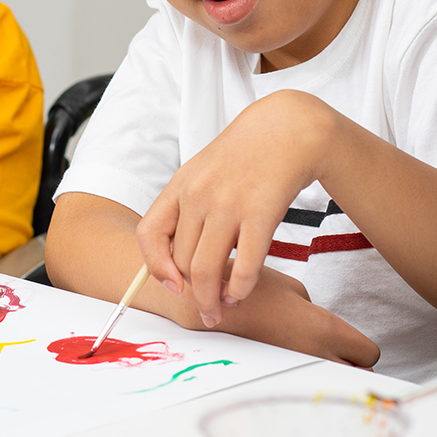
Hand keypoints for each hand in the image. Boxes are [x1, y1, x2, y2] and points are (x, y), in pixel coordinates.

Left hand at [136, 90, 341, 327]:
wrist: (287, 129)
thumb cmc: (244, 158)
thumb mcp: (203, 174)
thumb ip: (186, 211)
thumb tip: (175, 263)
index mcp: (180, 186)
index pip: (149, 234)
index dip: (155, 267)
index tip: (172, 285)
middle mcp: (199, 195)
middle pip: (181, 261)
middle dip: (192, 292)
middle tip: (204, 307)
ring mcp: (229, 204)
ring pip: (207, 271)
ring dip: (212, 299)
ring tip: (221, 307)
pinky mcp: (261, 213)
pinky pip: (244, 265)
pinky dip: (240, 289)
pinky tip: (241, 292)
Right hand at [179, 263, 379, 368]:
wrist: (202, 299)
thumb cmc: (245, 287)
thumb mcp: (289, 287)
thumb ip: (313, 309)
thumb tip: (321, 326)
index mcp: (322, 329)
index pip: (367, 353)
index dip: (361, 348)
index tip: (352, 344)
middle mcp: (311, 355)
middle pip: (354, 375)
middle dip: (349, 364)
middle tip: (335, 350)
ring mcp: (292, 368)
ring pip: (326, 379)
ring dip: (322, 367)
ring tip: (304, 349)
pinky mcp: (272, 374)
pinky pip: (298, 379)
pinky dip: (296, 370)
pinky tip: (282, 353)